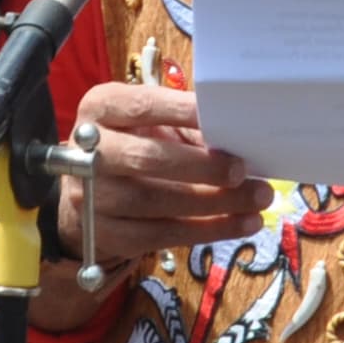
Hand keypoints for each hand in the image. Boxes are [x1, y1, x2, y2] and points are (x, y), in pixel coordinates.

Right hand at [56, 82, 265, 273]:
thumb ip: (188, 126)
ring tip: (256, 199)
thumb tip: (239, 141)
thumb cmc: (134, 143)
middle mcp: (87, 152)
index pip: (141, 106)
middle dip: (202, 167)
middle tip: (243, 170)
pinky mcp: (106, 235)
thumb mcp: (151, 123)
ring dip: (214, 203)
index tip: (224, 116)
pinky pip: (161, 236)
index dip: (182, 111)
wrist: (90, 189)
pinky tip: (242, 223)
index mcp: (100, 109)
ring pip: (156, 203)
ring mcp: (91, 198)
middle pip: (147, 160)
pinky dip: (208, 230)